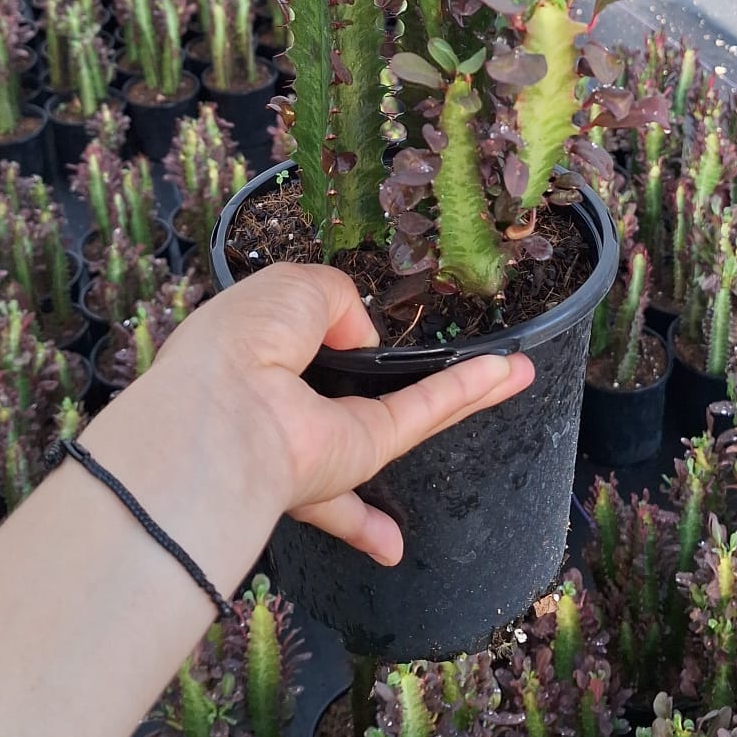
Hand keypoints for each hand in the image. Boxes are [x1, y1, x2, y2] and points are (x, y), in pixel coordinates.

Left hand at [164, 263, 534, 566]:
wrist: (226, 412)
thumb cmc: (240, 340)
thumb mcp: (290, 286)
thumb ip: (336, 299)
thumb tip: (362, 336)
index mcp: (256, 355)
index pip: (296, 344)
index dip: (324, 331)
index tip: (350, 333)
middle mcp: (290, 401)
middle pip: (355, 394)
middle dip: (392, 386)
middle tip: (438, 372)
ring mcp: (325, 434)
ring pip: (402, 410)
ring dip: (459, 395)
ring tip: (510, 376)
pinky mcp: (361, 451)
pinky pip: (421, 414)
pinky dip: (466, 393)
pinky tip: (509, 375)